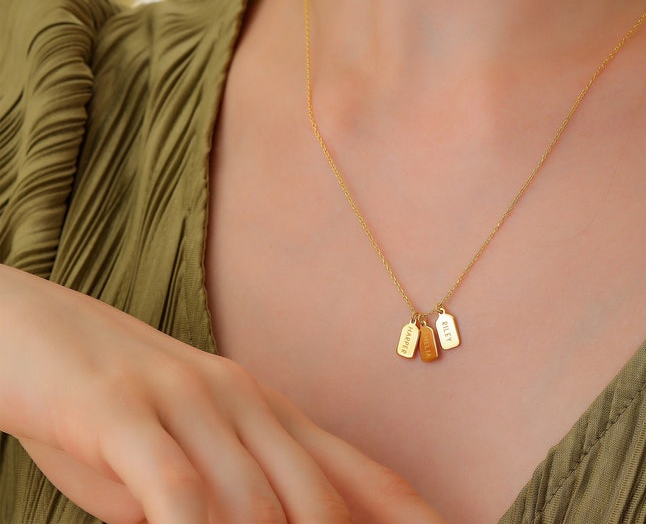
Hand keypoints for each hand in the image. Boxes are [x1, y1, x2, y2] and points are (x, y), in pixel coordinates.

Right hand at [0, 264, 444, 522]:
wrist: (38, 335)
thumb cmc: (115, 413)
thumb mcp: (184, 463)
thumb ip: (229, 503)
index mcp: (266, 410)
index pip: (356, 470)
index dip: (411, 512)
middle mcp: (242, 401)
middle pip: (320, 494)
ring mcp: (188, 404)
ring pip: (256, 500)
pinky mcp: (125, 413)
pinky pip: (179, 490)